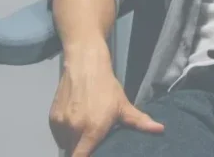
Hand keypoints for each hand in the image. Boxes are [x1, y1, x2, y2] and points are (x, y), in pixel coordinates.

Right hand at [49, 43, 163, 155]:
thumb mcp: (123, 104)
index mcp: (92, 130)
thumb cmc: (106, 87)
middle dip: (83, 148)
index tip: (94, 154)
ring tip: (85, 129)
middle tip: (93, 140)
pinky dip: (65, 133)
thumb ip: (139, 122)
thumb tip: (161, 130)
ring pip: (66, 143)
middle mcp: (74, 130)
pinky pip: (58, 135)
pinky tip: (75, 121)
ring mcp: (61, 124)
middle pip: (75, 151)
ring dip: (73, 141)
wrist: (85, 65)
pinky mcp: (52, 119)